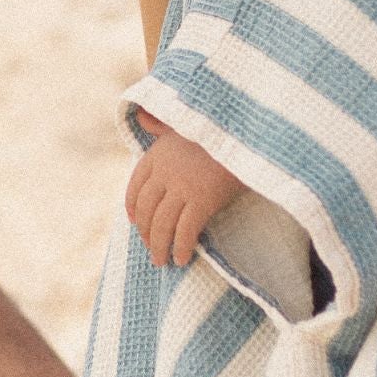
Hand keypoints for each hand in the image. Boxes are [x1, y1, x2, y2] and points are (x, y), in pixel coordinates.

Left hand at [125, 109, 244, 268]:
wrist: (244, 132)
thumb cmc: (216, 130)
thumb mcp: (183, 122)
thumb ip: (160, 123)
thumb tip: (141, 114)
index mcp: (157, 154)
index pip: (135, 187)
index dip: (132, 208)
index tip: (135, 223)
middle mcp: (165, 171)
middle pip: (146, 210)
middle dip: (146, 233)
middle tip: (151, 249)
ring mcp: (182, 186)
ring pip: (162, 224)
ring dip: (159, 247)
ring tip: (161, 262)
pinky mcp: (202, 199)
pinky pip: (185, 230)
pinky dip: (181, 247)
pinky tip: (182, 259)